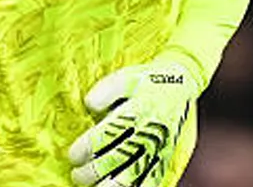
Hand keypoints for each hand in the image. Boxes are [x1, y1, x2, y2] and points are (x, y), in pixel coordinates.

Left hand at [68, 60, 196, 186]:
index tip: (73, 155)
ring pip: (133, 177)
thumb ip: (107, 89)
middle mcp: (150, 132)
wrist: (180, 87)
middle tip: (77, 174)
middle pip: (119, 159)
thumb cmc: (146, 82)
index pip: (109, 134)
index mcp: (139, 110)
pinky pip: (150, 182)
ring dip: (109, 186)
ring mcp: (159, 149)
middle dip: (93, 171)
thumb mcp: (127, 77)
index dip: (88, 148)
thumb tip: (89, 103)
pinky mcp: (164, 160)